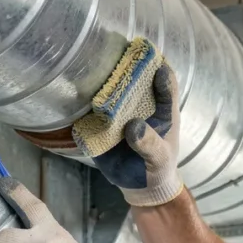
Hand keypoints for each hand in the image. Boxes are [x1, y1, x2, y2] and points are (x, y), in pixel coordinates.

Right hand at [78, 64, 183, 207]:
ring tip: (92, 67)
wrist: (141, 188)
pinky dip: (86, 102)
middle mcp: (142, 107)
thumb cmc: (157, 169)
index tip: (155, 64)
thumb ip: (150, 144)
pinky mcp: (103, 126)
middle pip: (136, 80)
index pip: (167, 85)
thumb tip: (133, 126)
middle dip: (128, 67)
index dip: (162, 73)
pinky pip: (93, 111)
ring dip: (103, 80)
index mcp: (164, 111)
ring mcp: (122, 114)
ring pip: (112, 91)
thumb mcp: (160, 159)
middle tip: (118, 55)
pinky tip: (76, 91)